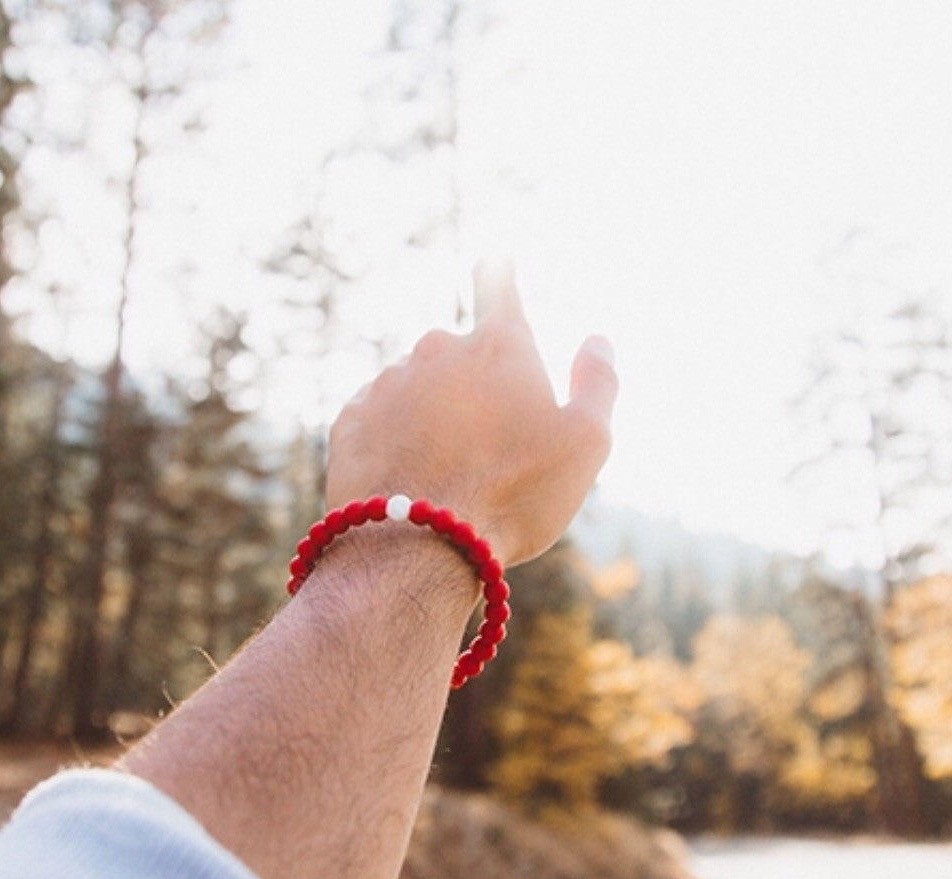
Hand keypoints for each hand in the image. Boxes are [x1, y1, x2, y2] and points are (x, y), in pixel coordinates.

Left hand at [326, 262, 617, 565]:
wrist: (416, 548)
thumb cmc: (513, 495)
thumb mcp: (586, 444)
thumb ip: (599, 383)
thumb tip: (599, 340)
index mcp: (500, 347)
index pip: (499, 285)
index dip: (499, 271)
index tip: (494, 257)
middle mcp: (439, 350)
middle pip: (460, 354)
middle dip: (474, 387)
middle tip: (490, 450)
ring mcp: (389, 382)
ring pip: (418, 388)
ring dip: (432, 416)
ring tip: (448, 475)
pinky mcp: (351, 419)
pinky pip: (380, 417)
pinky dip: (395, 437)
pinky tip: (410, 476)